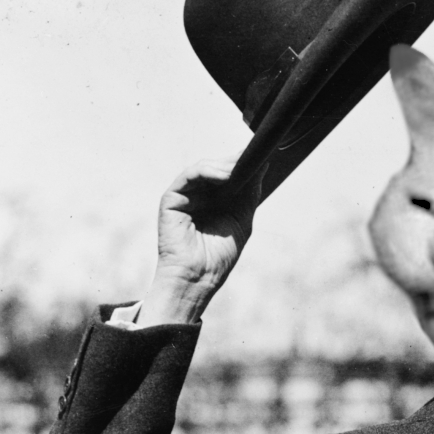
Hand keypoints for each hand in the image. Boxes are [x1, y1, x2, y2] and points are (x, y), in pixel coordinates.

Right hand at [138, 154, 266, 325]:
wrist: (199, 278)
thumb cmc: (219, 256)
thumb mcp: (242, 219)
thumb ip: (249, 193)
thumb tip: (261, 165)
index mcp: (214, 200)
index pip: (228, 175)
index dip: (242, 164)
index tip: (260, 156)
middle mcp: (199, 195)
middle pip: (217, 168)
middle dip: (235, 163)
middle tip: (253, 158)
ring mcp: (185, 195)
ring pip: (204, 168)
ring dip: (224, 166)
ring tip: (241, 168)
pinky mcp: (172, 198)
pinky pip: (190, 175)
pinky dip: (208, 171)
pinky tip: (225, 175)